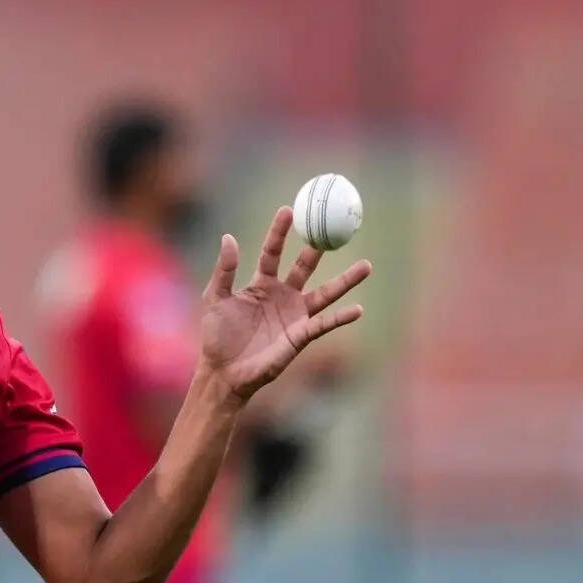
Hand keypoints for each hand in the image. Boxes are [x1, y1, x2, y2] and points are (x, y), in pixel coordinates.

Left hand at [198, 206, 370, 401]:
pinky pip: (324, 323)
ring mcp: (294, 315)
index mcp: (260, 284)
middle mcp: (281, 295)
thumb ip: (224, 270)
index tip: (288, 210)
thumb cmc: (215, 336)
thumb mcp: (215, 298)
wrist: (222, 372)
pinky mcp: (300, 336)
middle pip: (305, 267)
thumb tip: (228, 237)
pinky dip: (341, 317)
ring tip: (367, 265)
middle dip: (319, 248)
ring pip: (325, 293)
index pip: (273, 252)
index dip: (280, 232)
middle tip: (335, 228)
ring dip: (346, 281)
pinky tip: (358, 309)